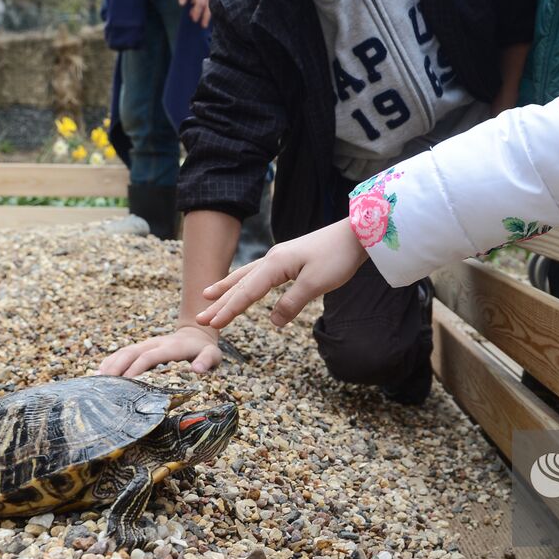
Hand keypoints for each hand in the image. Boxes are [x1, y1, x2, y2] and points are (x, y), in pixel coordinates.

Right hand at [97, 325, 222, 377]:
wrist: (196, 334)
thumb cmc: (204, 350)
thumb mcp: (213, 354)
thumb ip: (207, 360)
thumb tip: (197, 370)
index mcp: (170, 347)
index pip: (149, 356)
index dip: (136, 367)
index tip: (125, 381)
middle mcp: (155, 343)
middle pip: (131, 353)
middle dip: (116, 368)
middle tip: (103, 385)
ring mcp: (146, 344)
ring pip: (123, 352)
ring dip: (110, 365)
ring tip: (96, 382)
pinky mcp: (141, 347)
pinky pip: (122, 353)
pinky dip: (110, 362)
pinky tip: (98, 375)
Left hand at [176, 0, 216, 27]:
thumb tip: (183, 5)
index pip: (201, 3)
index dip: (197, 12)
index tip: (193, 19)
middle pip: (210, 5)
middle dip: (206, 16)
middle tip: (202, 26)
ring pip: (214, 1)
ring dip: (209, 11)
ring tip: (204, 21)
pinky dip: (209, 3)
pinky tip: (201, 6)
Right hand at [196, 220, 368, 330]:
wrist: (357, 234)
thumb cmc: (338, 257)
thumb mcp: (316, 284)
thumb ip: (292, 303)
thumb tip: (274, 322)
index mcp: (276, 265)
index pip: (247, 292)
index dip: (230, 310)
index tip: (213, 325)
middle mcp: (273, 259)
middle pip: (241, 283)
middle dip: (221, 301)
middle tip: (201, 316)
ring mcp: (280, 257)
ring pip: (247, 276)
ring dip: (228, 288)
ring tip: (209, 295)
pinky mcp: (289, 259)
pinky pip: (259, 273)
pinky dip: (246, 281)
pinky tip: (244, 285)